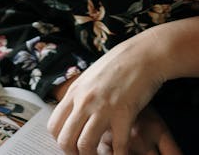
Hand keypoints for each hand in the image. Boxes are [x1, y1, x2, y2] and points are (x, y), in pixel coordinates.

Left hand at [48, 34, 166, 154]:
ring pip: (85, 146)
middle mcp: (84, 100)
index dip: (61, 142)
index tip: (72, 146)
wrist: (145, 54)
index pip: (54, 126)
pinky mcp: (123, 113)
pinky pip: (117, 145)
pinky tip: (121, 154)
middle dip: (74, 154)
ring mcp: (103, 107)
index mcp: (74, 91)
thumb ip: (80, 95)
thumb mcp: (91, 77)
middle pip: (65, 140)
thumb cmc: (120, 64)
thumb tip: (72, 114)